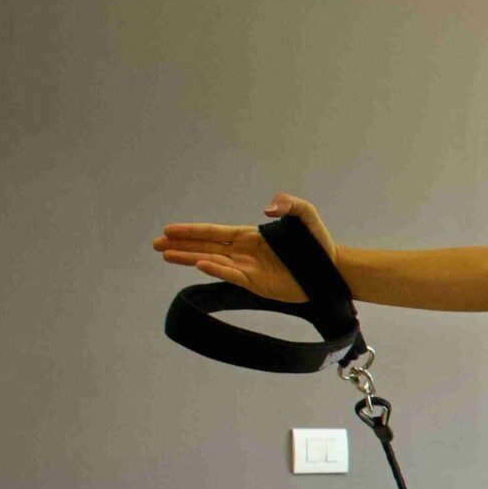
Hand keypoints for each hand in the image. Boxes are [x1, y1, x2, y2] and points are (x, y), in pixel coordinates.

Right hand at [153, 193, 339, 301]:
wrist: (332, 268)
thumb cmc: (317, 241)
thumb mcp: (305, 214)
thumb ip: (287, 203)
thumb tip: (266, 208)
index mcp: (249, 236)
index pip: (213, 232)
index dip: (191, 231)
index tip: (168, 230)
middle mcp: (243, 252)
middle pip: (205, 247)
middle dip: (180, 245)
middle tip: (156, 244)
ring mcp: (248, 268)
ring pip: (211, 261)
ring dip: (189, 258)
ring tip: (165, 255)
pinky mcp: (257, 284)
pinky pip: (232, 276)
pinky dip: (216, 270)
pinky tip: (199, 264)